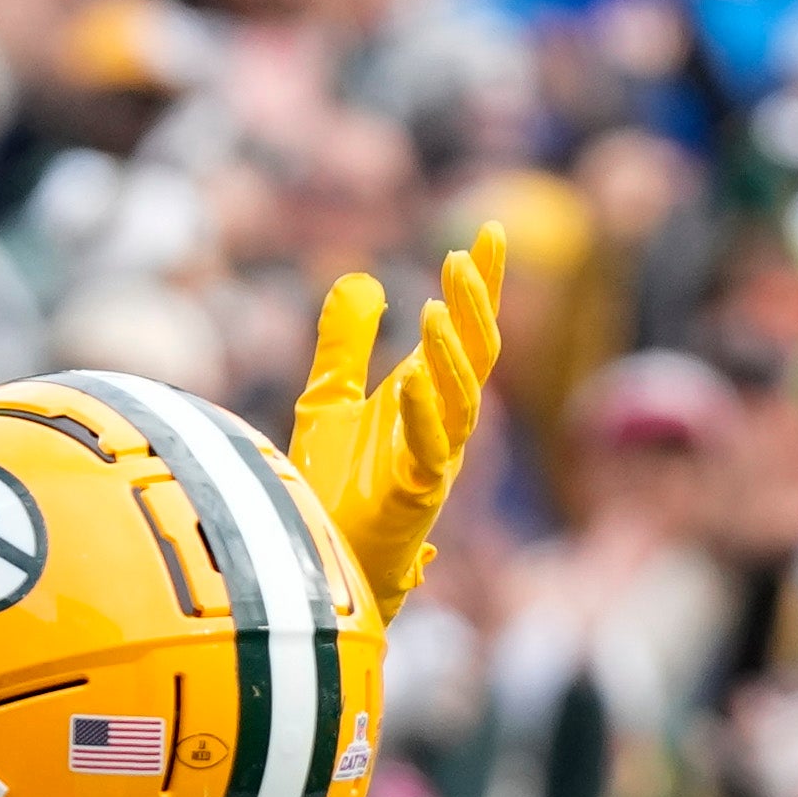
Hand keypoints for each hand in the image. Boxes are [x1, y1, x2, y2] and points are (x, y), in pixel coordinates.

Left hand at [287, 224, 505, 620]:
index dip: (482, 286)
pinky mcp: (413, 497)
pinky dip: (421, 413)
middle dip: (475, 306)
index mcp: (432, 404)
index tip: (487, 233)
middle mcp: (445, 429)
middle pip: (478, 356)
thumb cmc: (327, 491)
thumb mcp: (328, 401)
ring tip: (433, 306)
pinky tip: (410, 377)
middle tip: (463, 255)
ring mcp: (435, 463)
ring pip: (463, 399)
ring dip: (451, 353)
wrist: (311, 562)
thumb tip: (358, 281)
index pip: (469, 333)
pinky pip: (428, 450)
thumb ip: (344, 347)